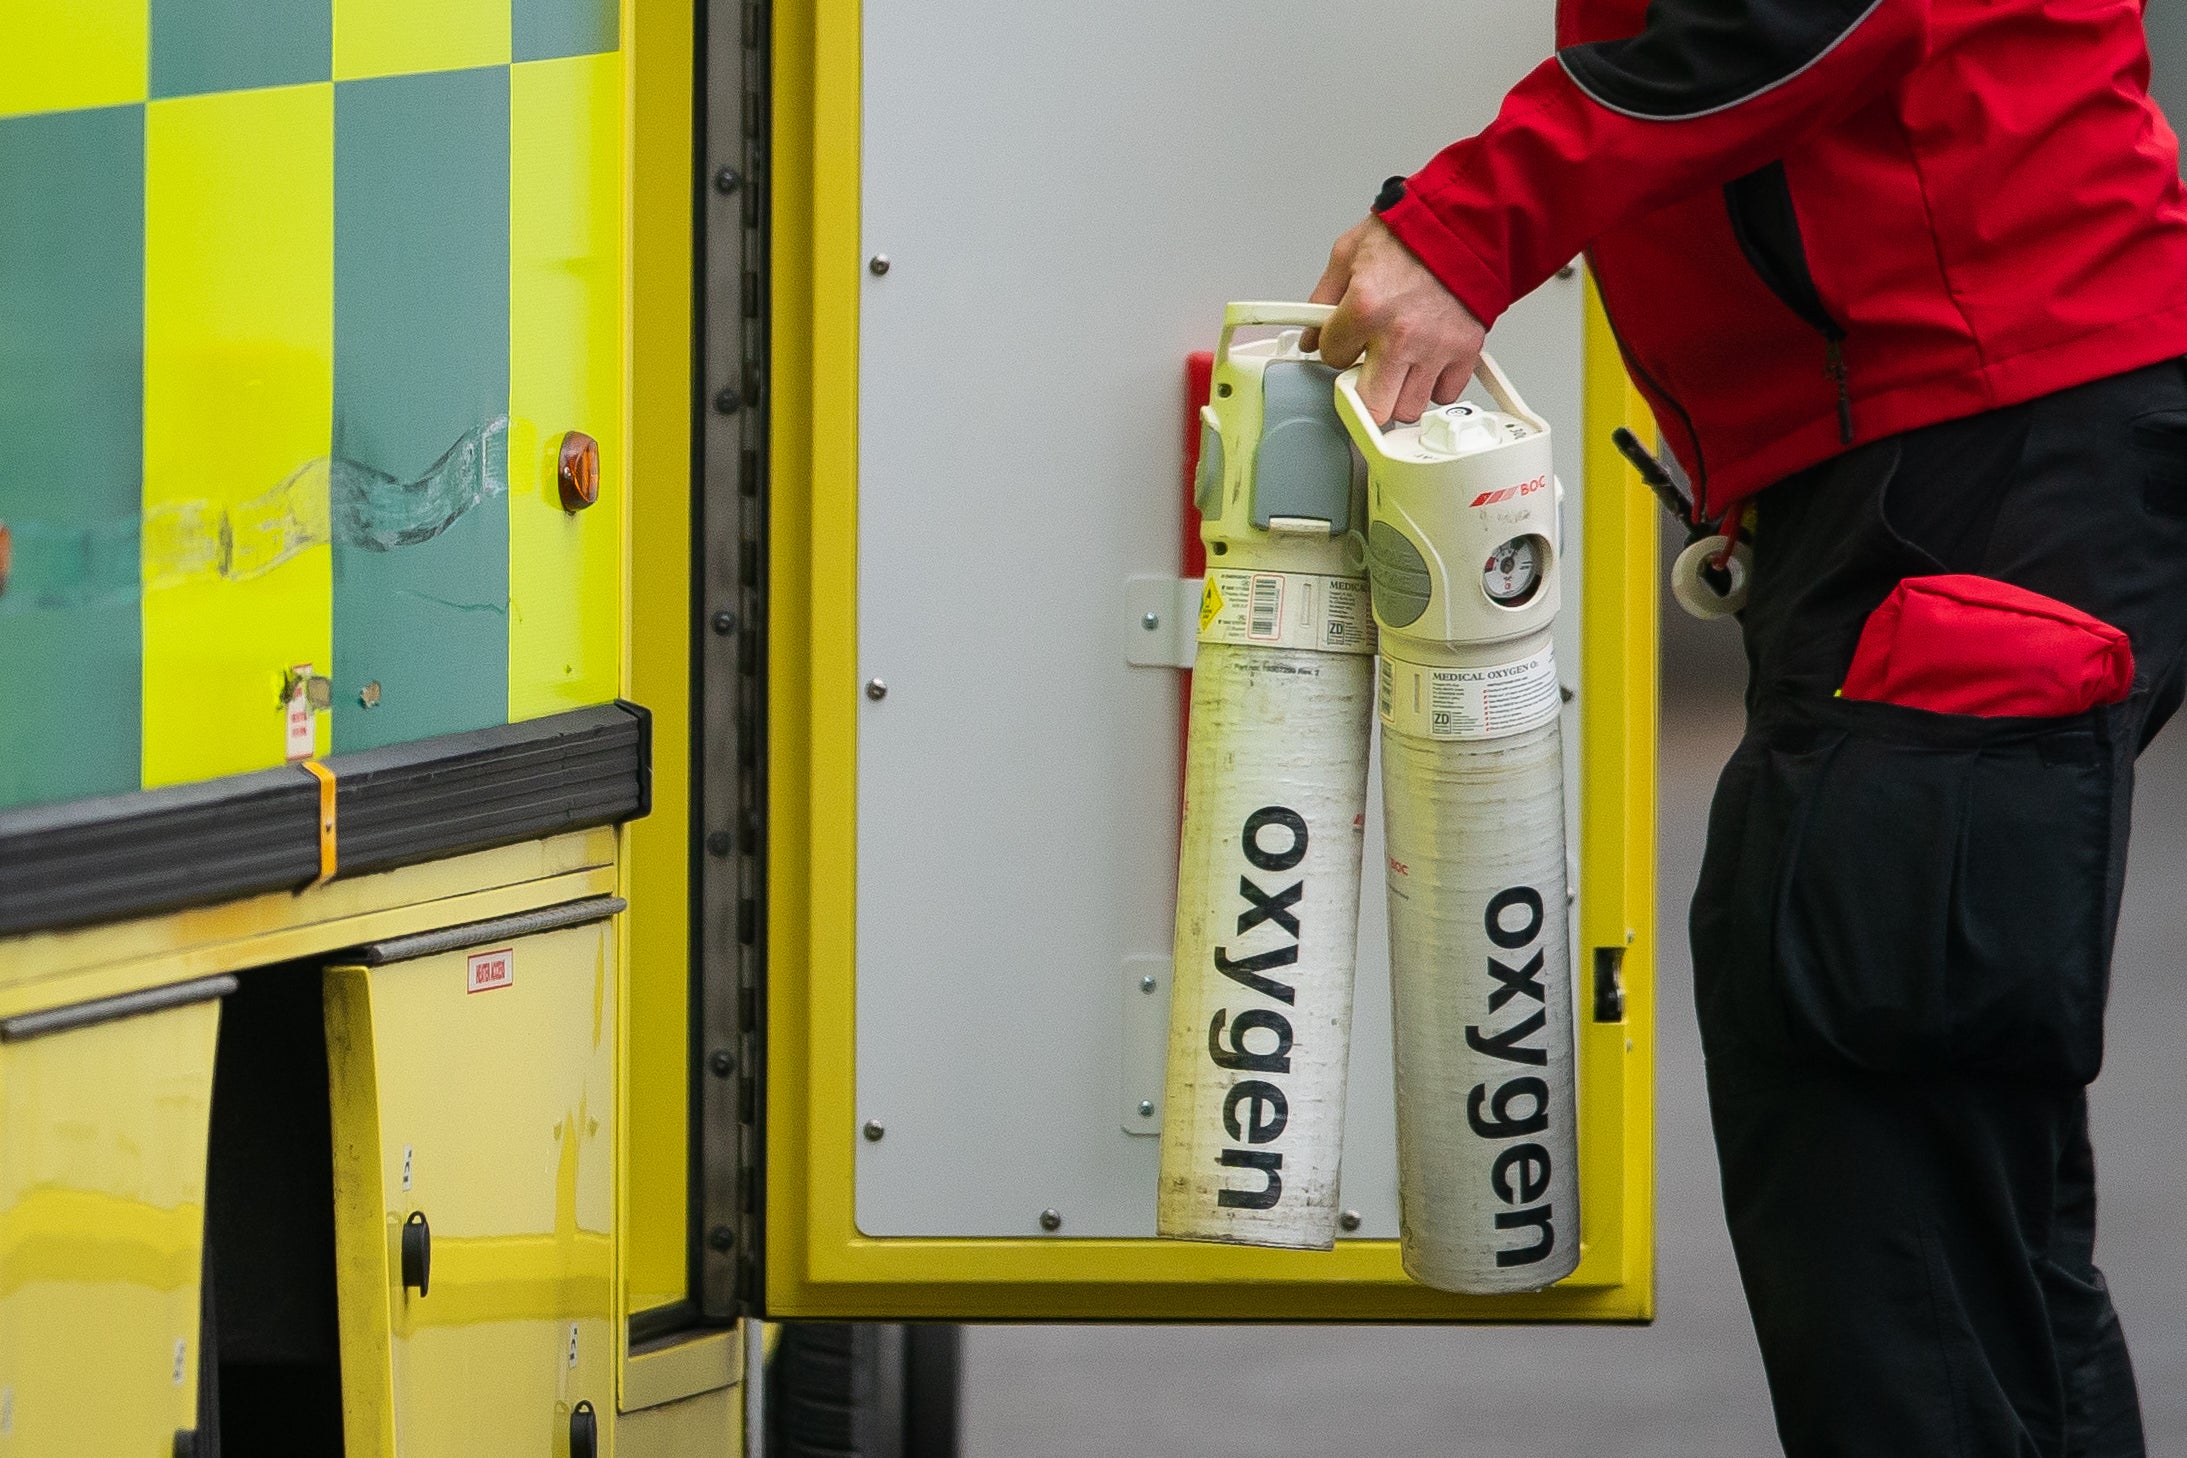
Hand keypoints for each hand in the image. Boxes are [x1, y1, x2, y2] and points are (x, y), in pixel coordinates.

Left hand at [1303, 215, 1485, 424]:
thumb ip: (1323, 298)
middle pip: (1371, 406)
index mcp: (1366, 307)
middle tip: (1364, 376)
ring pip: (1407, 408)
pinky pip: (1444, 393)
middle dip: (1362, 394)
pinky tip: (1425, 364)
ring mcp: (1435, 347)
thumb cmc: (1411, 234)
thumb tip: (1311, 335)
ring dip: (1398, 393)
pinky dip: (1434, 385)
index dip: (1335, 348)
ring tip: (1397, 367)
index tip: (1345, 341)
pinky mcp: (1465, 351)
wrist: (1465, 223)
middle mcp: (1401, 334)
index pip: (1331, 358)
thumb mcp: (1349, 253)